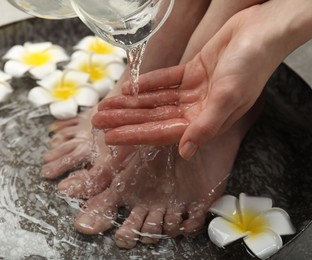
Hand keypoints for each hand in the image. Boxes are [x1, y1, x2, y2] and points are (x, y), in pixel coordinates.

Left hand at [92, 2, 303, 158]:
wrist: (260, 31)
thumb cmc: (251, 64)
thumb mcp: (228, 96)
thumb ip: (206, 125)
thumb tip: (186, 152)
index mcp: (206, 120)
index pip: (163, 132)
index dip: (136, 135)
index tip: (111, 137)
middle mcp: (197, 109)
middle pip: (153, 117)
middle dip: (125, 119)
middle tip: (98, 120)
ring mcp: (193, 91)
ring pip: (155, 100)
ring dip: (130, 103)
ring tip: (106, 105)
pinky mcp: (192, 73)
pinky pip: (164, 82)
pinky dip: (146, 85)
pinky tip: (129, 90)